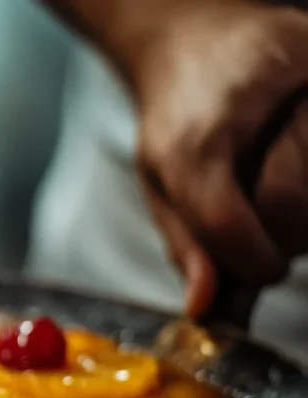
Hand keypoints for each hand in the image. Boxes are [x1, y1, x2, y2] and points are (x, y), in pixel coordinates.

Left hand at [130, 1, 307, 316]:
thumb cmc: (179, 115)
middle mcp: (255, 106)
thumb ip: (185, 243)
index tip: (253, 271)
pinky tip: (298, 169)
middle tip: (264, 229)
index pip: (228, 222)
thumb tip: (205, 304)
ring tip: (279, 189)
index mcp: (191, 141)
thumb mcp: (160, 180)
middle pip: (291, 209)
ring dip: (306, 212)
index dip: (248, 262)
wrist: (200, 38)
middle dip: (281, 237)